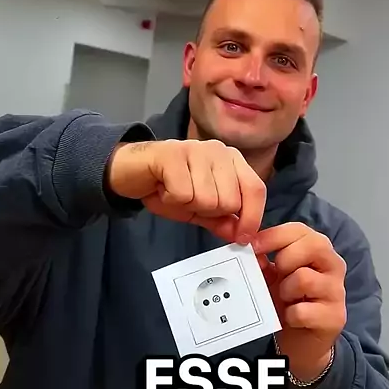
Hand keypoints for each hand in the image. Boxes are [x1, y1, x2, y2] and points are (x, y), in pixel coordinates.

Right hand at [107, 139, 266, 242]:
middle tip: (190, 201)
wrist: (132, 172)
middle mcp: (219, 151)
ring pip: (207, 200)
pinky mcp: (173, 154)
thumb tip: (243, 236)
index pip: (256, 189)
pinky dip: (171, 200)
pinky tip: (164, 189)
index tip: (242, 239)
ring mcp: (196, 149)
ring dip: (188, 205)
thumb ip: (223, 220)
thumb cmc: (170, 187)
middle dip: (208, 212)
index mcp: (232, 161)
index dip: (252, 218)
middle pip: (230, 201)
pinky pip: (183, 194)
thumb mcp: (201, 210)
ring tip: (175, 193)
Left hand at [253, 223, 346, 380]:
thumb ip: (264, 260)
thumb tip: (251, 250)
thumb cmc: (289, 301)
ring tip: (286, 299)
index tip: (252, 246)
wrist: (302, 341)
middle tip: (278, 276)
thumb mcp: (274, 276)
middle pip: (313, 245)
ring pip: (305, 278)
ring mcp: (337, 292)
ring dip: (286, 290)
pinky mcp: (334, 317)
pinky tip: (291, 317)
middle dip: (285, 260)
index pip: (300, 230)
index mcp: (319, 250)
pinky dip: (290, 315)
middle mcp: (334, 266)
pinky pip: (302, 311)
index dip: (273, 236)